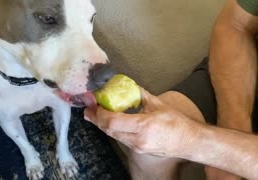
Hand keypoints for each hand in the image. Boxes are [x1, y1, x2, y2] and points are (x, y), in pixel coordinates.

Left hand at [84, 88, 198, 156]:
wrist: (189, 142)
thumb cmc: (177, 123)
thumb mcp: (158, 104)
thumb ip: (140, 94)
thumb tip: (128, 86)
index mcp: (144, 126)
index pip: (114, 121)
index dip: (101, 113)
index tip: (96, 104)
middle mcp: (138, 139)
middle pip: (109, 130)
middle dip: (96, 119)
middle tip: (88, 110)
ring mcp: (137, 147)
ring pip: (113, 135)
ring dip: (103, 125)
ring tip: (95, 116)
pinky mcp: (138, 150)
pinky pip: (120, 139)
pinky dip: (112, 130)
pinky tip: (109, 123)